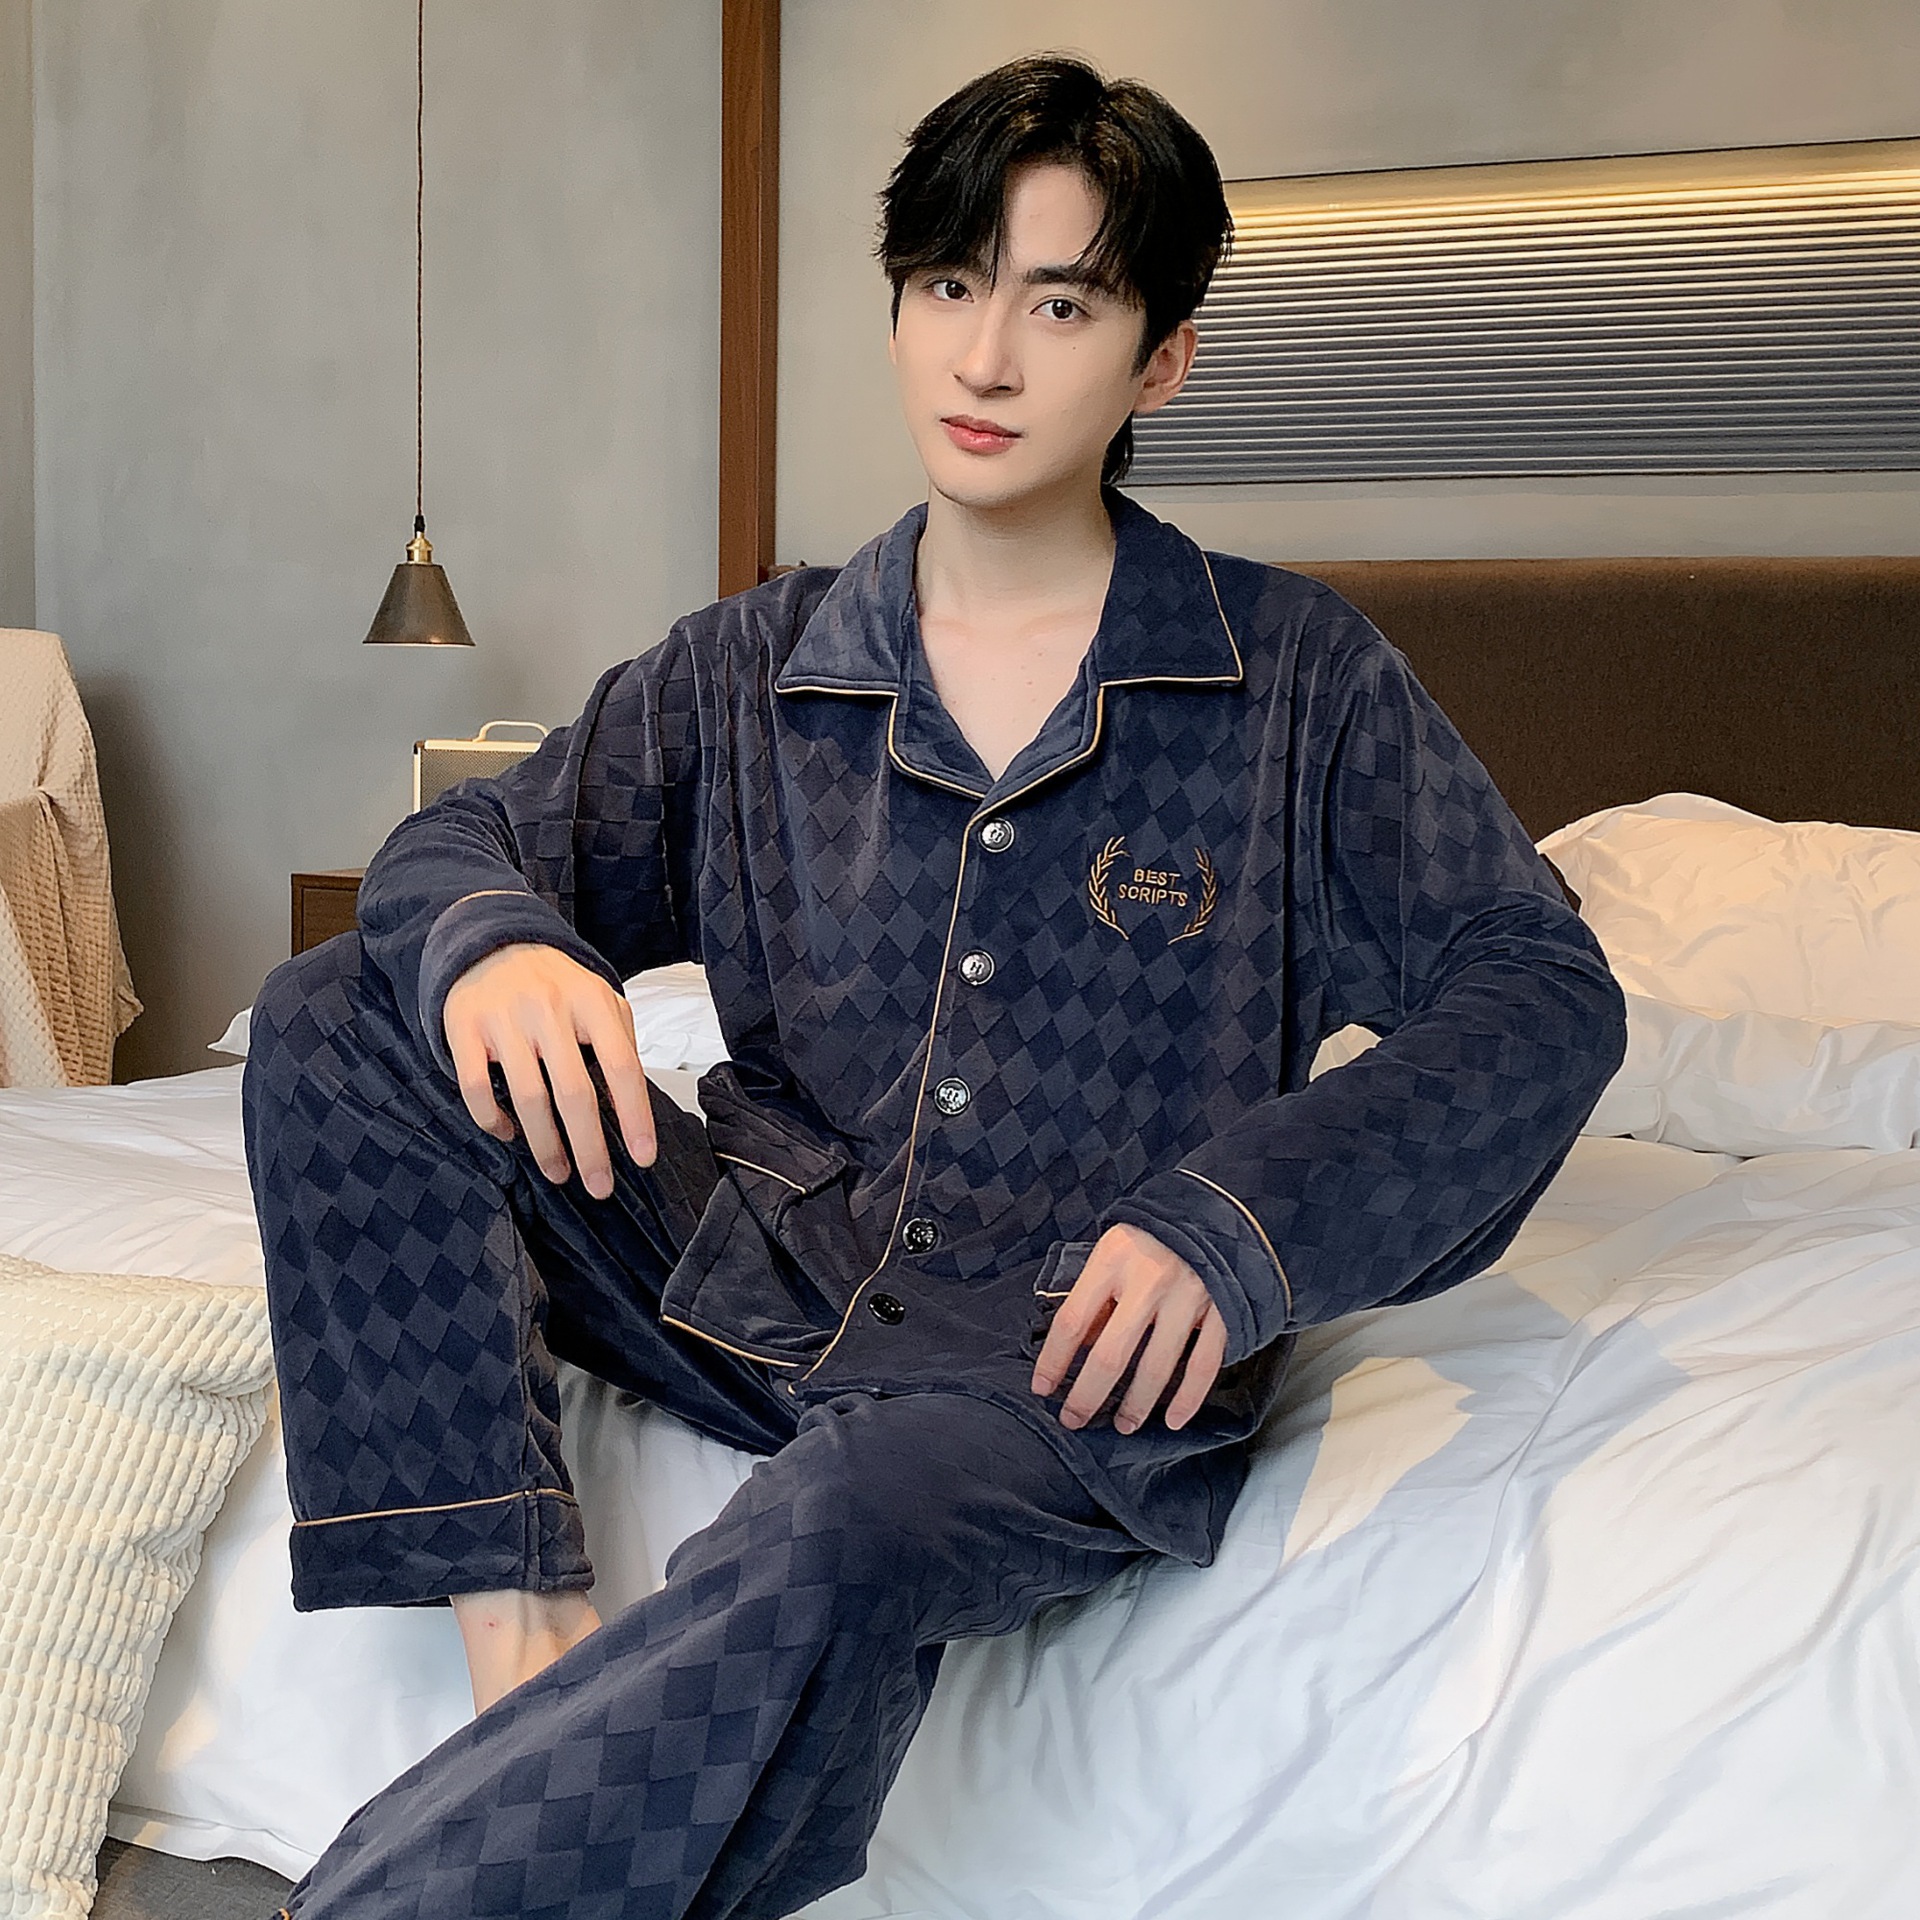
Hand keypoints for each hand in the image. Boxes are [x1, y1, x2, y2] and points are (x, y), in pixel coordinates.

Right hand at [443, 943, 655, 1196]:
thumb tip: (632, 1108)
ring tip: (559, 1172)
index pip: (622, 1067)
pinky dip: (493, 1121)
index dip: (635, 1116)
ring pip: (528, 1098)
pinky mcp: (464, 1027)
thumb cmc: (556, 985)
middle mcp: (549, 1008)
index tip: (642, 1158)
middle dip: (590, 1148)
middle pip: (574, 1092)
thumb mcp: (599, 1000)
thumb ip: (619, 1044)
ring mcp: (504, 1018)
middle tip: (599, 1186)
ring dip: (545, 1146)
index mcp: (592, 1001)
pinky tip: (509, 1135)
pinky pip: (477, 1089)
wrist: (492, 941)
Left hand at [1030, 1223, 1227, 1434]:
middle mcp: (1149, 1280)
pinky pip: (1202, 1367)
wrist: (1218, 1210)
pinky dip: (1187, 1399)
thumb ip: (1096, 1296)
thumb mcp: (1113, 1250)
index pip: (1071, 1321)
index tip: (1042, 1388)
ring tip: (1122, 1424)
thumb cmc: (1155, 1234)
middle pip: (1110, 1356)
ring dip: (1136, 1406)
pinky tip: (1173, 1420)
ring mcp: (1188, 1298)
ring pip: (1156, 1369)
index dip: (1053, 1361)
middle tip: (1074, 1419)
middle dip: (1087, 1397)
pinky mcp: (1222, 1312)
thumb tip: (1077, 1348)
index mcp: (1113, 1260)